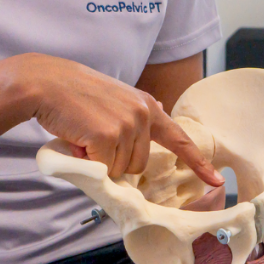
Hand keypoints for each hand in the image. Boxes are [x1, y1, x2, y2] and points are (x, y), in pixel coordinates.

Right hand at [21, 54, 222, 186]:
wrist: (46, 82)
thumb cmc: (74, 95)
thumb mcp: (114, 101)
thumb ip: (131, 123)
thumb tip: (133, 159)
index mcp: (147, 106)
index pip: (178, 138)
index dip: (198, 162)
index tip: (216, 180)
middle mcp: (142, 114)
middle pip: (139, 164)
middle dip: (115, 160)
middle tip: (93, 138)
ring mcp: (127, 125)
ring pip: (120, 169)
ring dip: (100, 161)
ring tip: (84, 135)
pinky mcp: (107, 137)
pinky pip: (103, 169)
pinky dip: (87, 162)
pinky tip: (77, 140)